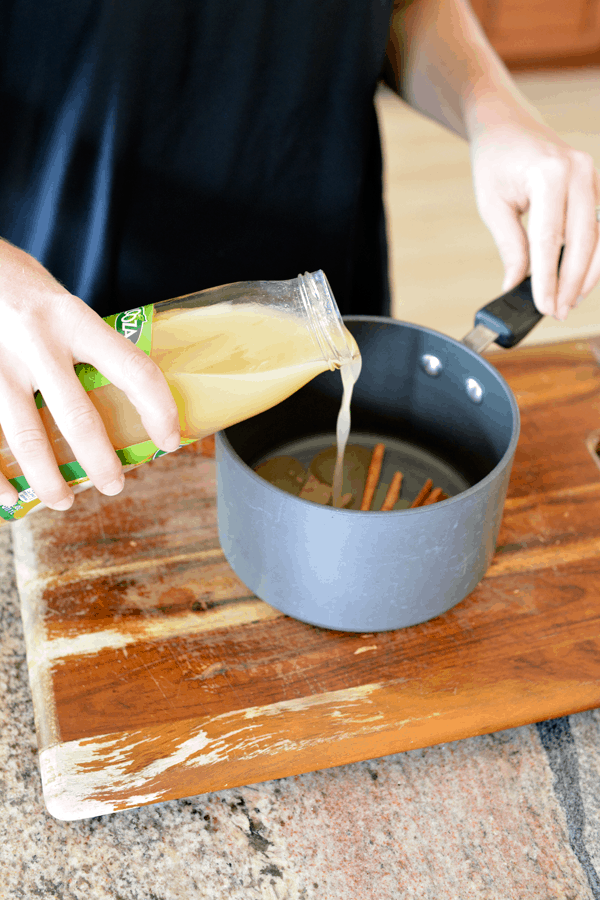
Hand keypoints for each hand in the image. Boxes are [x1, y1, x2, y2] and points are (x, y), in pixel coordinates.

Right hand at [0, 240, 179, 510]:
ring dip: (48, 479)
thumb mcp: (62, 304)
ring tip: (63, 501)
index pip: (133, 369)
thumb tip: (128, 399)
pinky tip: (8, 497)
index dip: (159, 410)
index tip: (170, 440)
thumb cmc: (18, 287)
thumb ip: (86, 345)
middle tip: (114, 486)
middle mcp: (36, 340)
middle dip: (101, 462)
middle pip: (78, 416)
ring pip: (25, 436)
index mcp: (73, 319)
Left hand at [469, 115, 599, 319]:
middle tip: (558, 311)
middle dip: (572, 282)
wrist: (507, 125)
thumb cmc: (496, 161)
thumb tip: (514, 284)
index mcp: (549, 174)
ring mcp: (591, 177)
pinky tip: (580, 279)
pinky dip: (592, 255)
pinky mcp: (593, 186)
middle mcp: (578, 172)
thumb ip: (510, 246)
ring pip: (599, 236)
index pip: (550, 239)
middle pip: (582, 241)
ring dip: (588, 273)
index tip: (544, 306)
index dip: (548, 278)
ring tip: (569, 301)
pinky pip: (598, 226)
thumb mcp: (493, 205)